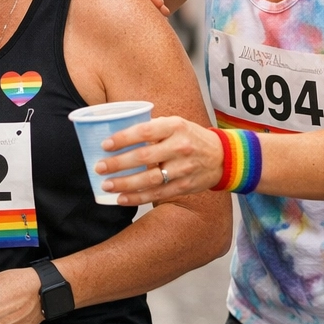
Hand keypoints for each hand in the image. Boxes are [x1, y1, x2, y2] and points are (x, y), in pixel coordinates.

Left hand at [95, 115, 224, 205]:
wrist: (224, 157)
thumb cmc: (190, 137)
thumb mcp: (175, 124)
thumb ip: (151, 128)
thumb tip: (117, 131)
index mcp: (175, 127)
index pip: (145, 131)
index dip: (123, 138)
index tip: (105, 145)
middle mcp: (180, 147)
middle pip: (144, 157)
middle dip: (118, 164)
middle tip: (99, 167)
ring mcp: (184, 168)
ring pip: (150, 179)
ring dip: (125, 184)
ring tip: (106, 185)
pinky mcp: (184, 186)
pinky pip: (158, 194)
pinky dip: (137, 198)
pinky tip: (121, 199)